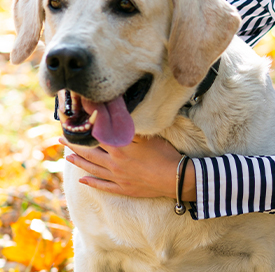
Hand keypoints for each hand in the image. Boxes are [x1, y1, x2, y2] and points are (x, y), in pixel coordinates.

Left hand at [59, 135, 196, 200]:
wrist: (174, 178)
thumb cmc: (163, 154)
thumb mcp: (147, 137)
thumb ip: (129, 131)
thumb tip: (115, 124)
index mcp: (120, 148)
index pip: (97, 137)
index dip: (84, 131)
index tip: (74, 126)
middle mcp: (114, 163)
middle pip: (89, 152)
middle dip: (73, 145)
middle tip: (61, 140)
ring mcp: (117, 177)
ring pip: (92, 168)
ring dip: (78, 162)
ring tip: (67, 157)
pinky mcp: (123, 189)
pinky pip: (103, 186)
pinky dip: (92, 182)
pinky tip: (83, 180)